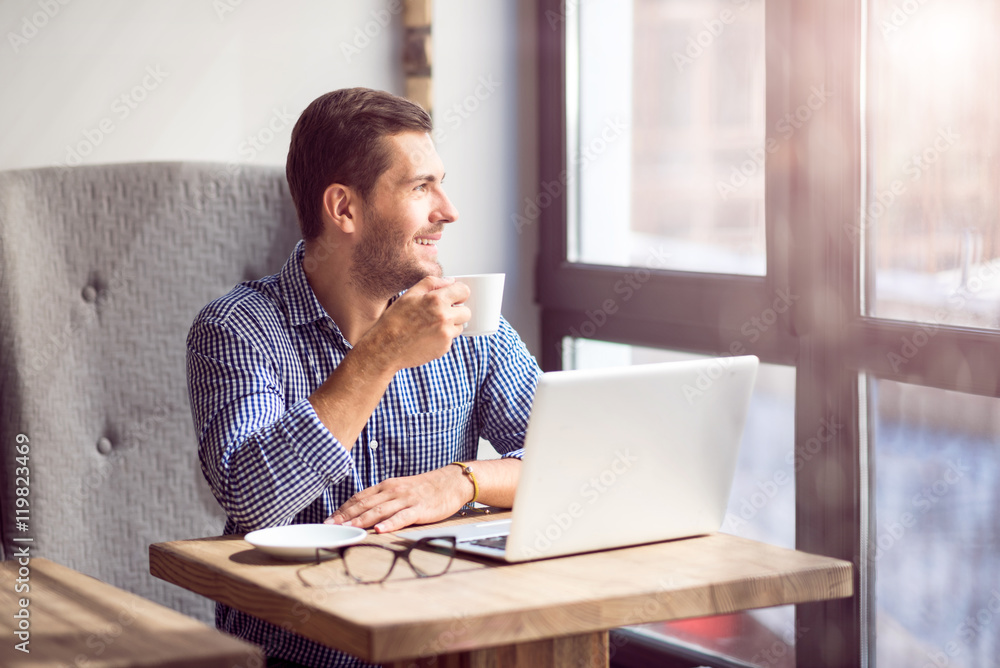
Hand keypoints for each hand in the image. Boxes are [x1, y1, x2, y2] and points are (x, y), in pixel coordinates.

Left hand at [325, 465, 471, 532]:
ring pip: (379, 511)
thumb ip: (382, 498)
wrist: (450, 482)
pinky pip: (402, 517)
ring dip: (361, 520)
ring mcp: (406, 499)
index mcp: (386, 486)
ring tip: (347, 529)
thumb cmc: (424, 488)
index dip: (342, 509)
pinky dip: (390, 524)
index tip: (328, 520)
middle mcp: (393, 491)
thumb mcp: (399, 488)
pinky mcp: (420, 509)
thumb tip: (362, 510)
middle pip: (364, 504)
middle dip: (345, 516)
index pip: (359, 497)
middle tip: (329, 527)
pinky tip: (380, 530)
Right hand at [361, 276, 470, 370]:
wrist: (386, 348)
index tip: (454, 297)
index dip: (459, 293)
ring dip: (451, 325)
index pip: (464, 291)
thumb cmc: (395, 320)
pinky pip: (451, 339)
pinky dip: (443, 337)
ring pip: (460, 326)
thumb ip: (431, 283)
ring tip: (430, 326)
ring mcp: (446, 334)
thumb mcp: (409, 295)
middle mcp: (445, 317)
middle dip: (457, 311)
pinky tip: (427, 337)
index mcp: (436, 300)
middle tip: (441, 313)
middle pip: (466, 311)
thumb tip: (450, 281)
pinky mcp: (444, 348)